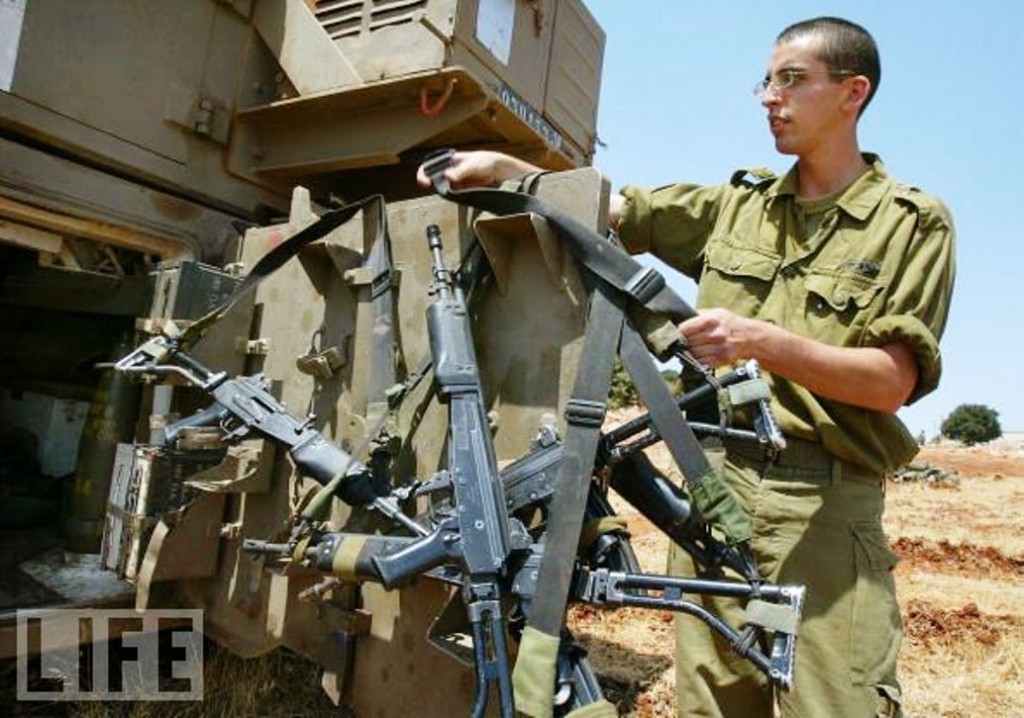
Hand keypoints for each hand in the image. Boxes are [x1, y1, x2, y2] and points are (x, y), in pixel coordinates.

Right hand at [416, 150, 538, 189]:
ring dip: (442, 190)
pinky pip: (453, 194)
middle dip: (432, 182)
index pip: (431, 165)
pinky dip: (451, 196)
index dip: (424, 172)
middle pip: (434, 178)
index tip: (423, 180)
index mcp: (451, 160)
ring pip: (443, 187)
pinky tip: (453, 195)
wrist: (501, 171)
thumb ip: (460, 172)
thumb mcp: (473, 165)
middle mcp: (451, 170)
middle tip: (432, 187)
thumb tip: (448, 176)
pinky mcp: (463, 191)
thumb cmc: (487, 161)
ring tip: (445, 190)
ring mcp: (457, 181)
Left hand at [678, 308, 757, 367]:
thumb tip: (680, 318)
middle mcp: (716, 334)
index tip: (676, 334)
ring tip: (692, 348)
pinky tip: (699, 355)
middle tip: (683, 342)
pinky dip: (697, 360)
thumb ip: (698, 315)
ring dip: (690, 352)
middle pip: (688, 342)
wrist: (749, 336)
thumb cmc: (730, 323)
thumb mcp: (716, 312)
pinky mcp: (721, 359)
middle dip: (684, 343)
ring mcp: (719, 348)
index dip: (678, 332)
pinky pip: (701, 362)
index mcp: (712, 320)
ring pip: (693, 353)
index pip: (685, 329)